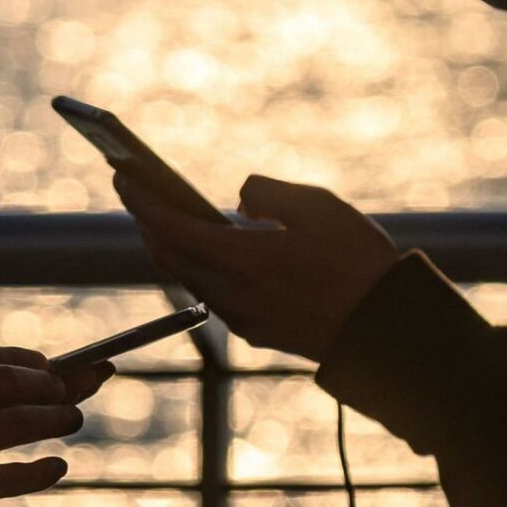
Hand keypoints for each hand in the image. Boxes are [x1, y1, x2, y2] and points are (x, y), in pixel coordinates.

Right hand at [0, 293, 109, 506]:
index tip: (47, 368)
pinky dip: (39, 470)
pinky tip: (58, 466)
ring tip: (73, 418)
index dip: (29, 362)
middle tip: (75, 388)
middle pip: (15, 383)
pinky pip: (7, 476)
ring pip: (20, 422)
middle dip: (55, 384)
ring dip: (57, 418)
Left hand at [114, 171, 400, 361]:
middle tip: (134, 190)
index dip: (142, 200)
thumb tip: (239, 201)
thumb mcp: (318, 206)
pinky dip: (199, 266)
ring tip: (162, 215)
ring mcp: (243, 318)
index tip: (121, 175)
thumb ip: (268, 193)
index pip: (171, 228)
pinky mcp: (258, 331)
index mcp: (243, 261)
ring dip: (170, 246)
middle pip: (170, 257)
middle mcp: (233, 294)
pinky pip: (214, 294)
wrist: (386, 330)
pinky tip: (207, 248)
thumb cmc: (359, 262)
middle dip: (146, 221)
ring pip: (189, 278)